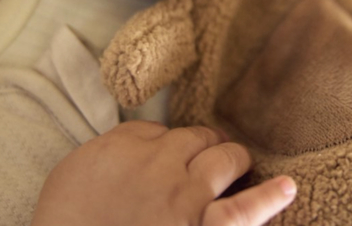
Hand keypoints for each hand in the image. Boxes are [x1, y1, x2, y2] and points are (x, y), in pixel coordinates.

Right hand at [31, 121, 296, 225]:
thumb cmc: (64, 217)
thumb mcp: (77, 166)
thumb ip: (120, 144)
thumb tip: (155, 134)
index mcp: (133, 147)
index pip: (175, 135)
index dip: (185, 146)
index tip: (186, 155)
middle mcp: (163, 166)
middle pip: (203, 142)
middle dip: (212, 148)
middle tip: (215, 158)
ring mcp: (184, 201)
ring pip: (226, 161)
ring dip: (236, 160)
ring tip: (242, 163)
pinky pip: (240, 214)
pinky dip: (267, 199)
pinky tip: (287, 189)